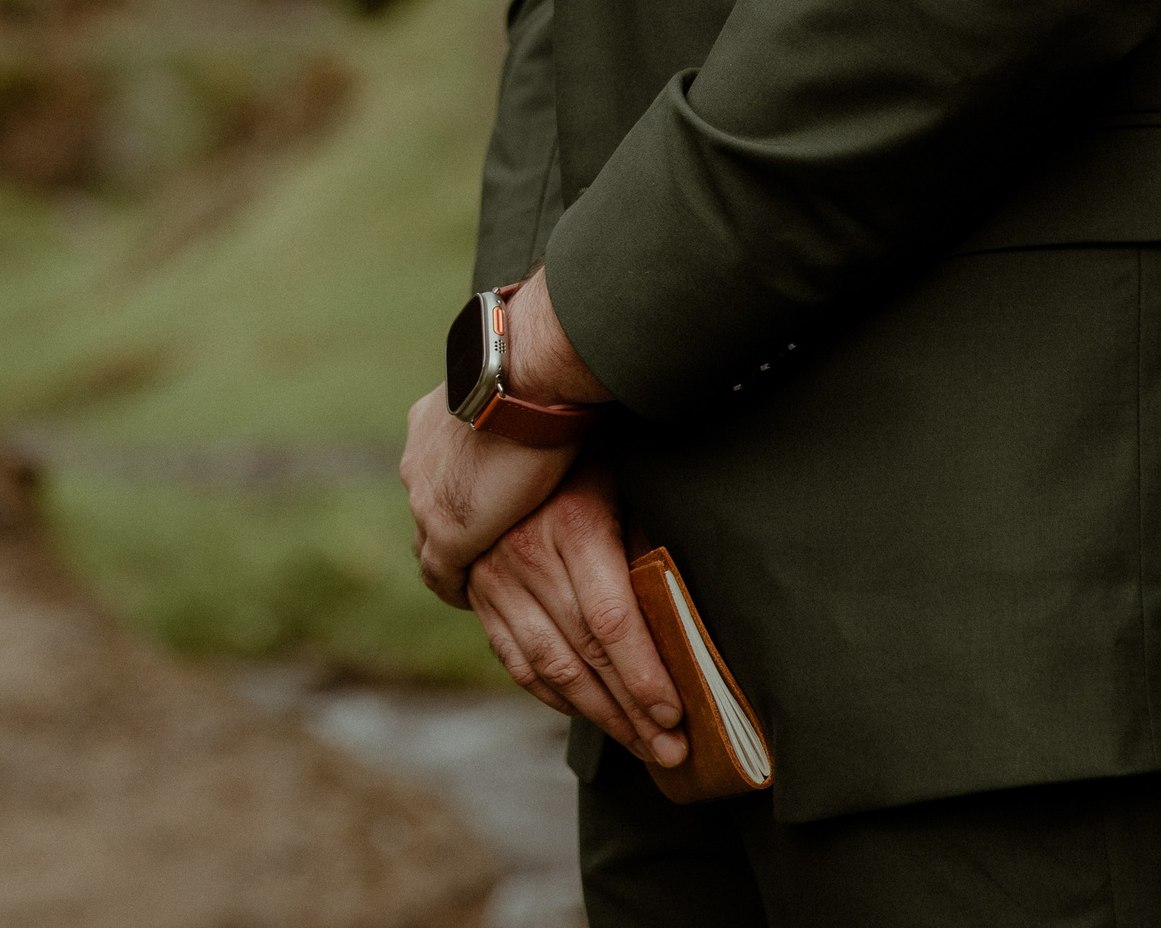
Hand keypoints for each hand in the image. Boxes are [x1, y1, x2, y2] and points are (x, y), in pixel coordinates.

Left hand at [401, 267, 611, 605]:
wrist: (524, 373)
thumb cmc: (538, 365)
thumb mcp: (517, 380)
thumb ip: (518, 397)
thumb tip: (549, 389)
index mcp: (432, 422)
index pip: (435, 470)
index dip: (457, 494)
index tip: (478, 509)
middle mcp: (417, 459)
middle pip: (427, 504)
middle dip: (449, 527)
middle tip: (479, 550)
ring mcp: (425, 496)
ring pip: (429, 541)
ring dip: (452, 560)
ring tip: (478, 584)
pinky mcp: (447, 531)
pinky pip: (441, 574)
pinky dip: (456, 588)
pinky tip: (474, 600)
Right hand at [467, 460, 687, 769]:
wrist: (502, 408)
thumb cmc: (583, 443)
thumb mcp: (624, 482)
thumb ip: (646, 544)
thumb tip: (684, 612)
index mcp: (573, 526)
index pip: (613, 622)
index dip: (645, 675)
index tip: (677, 715)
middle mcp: (526, 555)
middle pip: (583, 653)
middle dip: (630, 710)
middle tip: (669, 752)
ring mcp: (494, 573)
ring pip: (546, 662)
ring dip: (594, 712)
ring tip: (636, 745)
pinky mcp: (476, 585)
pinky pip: (511, 652)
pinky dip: (546, 690)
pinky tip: (579, 709)